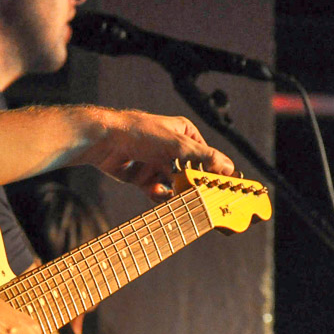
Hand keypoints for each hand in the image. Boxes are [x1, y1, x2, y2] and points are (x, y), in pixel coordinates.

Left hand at [94, 110, 234, 200]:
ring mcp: (157, 163)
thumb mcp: (177, 145)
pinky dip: (159, 196)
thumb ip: (204, 157)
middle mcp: (172, 149)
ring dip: (176, 194)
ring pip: (174, 185)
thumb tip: (229, 167)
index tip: (222, 189)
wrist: (104, 140)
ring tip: (178, 200)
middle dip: (193, 187)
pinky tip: (157, 193)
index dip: (215, 173)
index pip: (207, 156)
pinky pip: (158, 192)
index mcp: (185, 134)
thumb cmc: (140, 133)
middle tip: (199, 200)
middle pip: (191, 174)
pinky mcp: (143, 177)